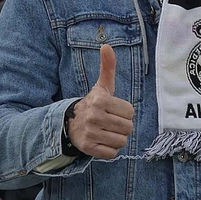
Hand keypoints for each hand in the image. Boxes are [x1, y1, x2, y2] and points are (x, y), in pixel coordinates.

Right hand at [68, 44, 134, 158]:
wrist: (70, 123)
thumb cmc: (93, 104)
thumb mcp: (102, 86)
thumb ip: (107, 67)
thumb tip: (106, 46)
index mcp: (100, 100)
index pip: (130, 112)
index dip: (124, 112)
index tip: (112, 110)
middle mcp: (94, 116)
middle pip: (128, 128)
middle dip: (122, 126)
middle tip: (109, 122)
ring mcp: (90, 133)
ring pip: (121, 141)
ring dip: (116, 138)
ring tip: (105, 131)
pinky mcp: (88, 148)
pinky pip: (112, 153)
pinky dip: (109, 150)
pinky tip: (101, 141)